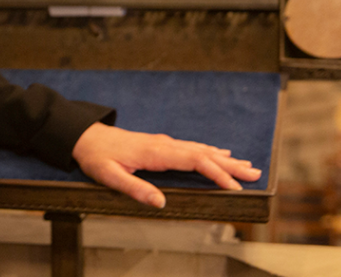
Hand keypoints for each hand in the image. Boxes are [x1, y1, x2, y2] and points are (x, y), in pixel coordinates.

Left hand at [70, 122, 262, 208]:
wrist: (86, 137)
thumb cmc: (97, 158)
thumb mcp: (110, 177)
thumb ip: (135, 189)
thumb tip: (161, 203)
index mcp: (156, 153)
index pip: (194, 161)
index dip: (215, 173)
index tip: (233, 186)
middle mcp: (164, 145)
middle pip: (204, 153)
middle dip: (230, 165)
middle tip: (254, 173)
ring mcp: (164, 143)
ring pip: (200, 150)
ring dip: (224, 158)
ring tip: (246, 166)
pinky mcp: (161, 145)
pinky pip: (192, 148)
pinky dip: (210, 152)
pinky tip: (219, 154)